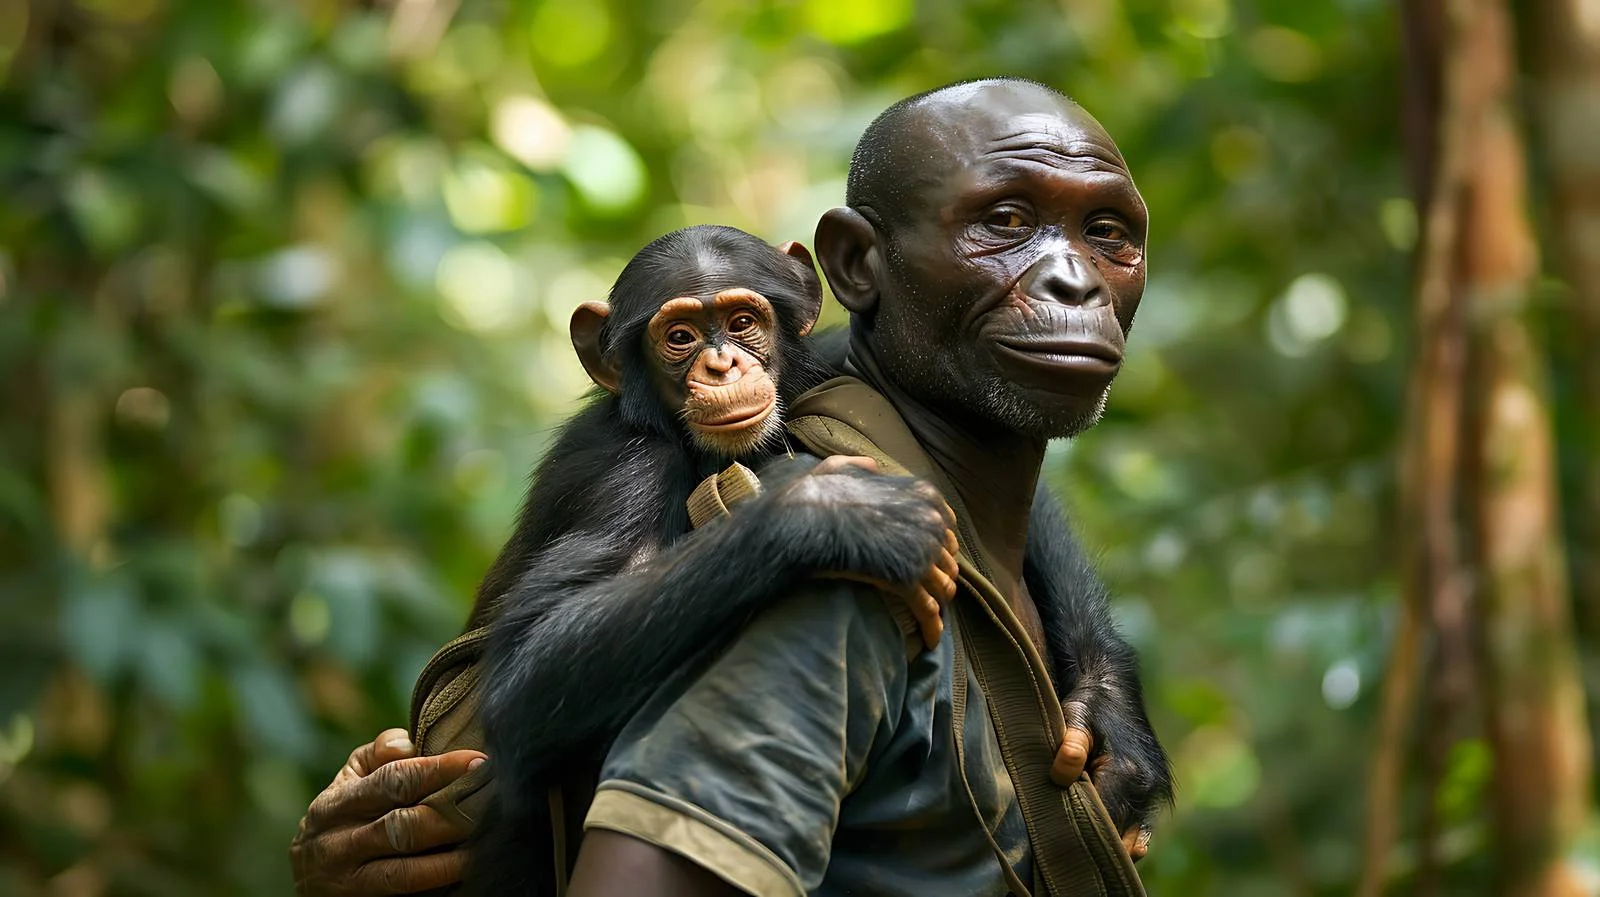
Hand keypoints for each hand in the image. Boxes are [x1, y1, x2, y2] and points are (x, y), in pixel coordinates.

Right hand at [290, 728, 485, 895]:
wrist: (307, 877)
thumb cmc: (344, 815)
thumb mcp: (350, 779)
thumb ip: (378, 754)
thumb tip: (409, 745)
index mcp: (336, 804)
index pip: (393, 780)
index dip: (439, 769)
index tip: (480, 762)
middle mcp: (337, 843)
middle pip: (402, 827)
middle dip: (451, 816)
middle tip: (492, 804)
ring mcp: (348, 882)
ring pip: (404, 872)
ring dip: (450, 860)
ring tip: (486, 843)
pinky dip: (437, 885)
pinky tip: (466, 873)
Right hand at [803, 456, 958, 647]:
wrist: (804, 521)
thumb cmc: (817, 497)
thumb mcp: (841, 468)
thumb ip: (862, 467)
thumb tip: (873, 467)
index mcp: (923, 495)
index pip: (947, 527)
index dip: (938, 547)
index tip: (929, 561)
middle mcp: (931, 522)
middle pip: (948, 559)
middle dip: (940, 576)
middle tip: (928, 593)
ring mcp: (922, 552)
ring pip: (944, 586)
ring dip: (937, 602)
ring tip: (929, 617)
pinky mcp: (907, 580)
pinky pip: (929, 610)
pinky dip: (932, 627)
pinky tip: (930, 640)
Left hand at [1048, 699, 1162, 862]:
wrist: (1115, 689)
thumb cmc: (1089, 705)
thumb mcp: (1074, 717)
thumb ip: (1070, 746)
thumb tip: (1061, 776)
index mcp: (1126, 772)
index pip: (1104, 824)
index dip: (1080, 838)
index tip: (1055, 844)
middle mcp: (1146, 786)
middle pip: (1120, 838)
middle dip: (1094, 845)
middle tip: (1062, 851)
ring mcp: (1155, 791)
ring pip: (1132, 839)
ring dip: (1110, 843)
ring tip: (1079, 843)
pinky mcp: (1157, 793)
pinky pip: (1141, 830)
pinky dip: (1123, 837)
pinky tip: (1100, 835)